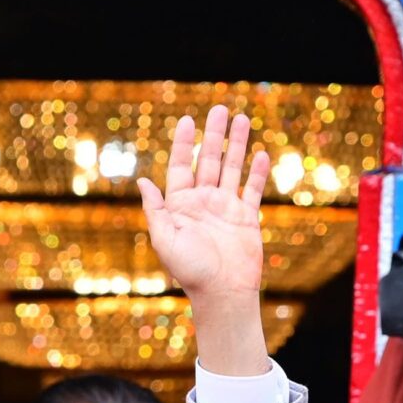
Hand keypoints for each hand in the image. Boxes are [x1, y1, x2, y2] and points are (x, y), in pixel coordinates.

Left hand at [139, 105, 269, 304]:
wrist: (222, 293)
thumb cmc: (190, 270)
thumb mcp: (164, 239)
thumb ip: (155, 209)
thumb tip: (143, 181)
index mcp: (179, 205)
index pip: (180, 166)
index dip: (183, 143)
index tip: (187, 120)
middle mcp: (202, 202)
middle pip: (208, 160)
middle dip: (214, 135)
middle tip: (220, 109)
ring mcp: (225, 208)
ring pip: (232, 168)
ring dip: (237, 145)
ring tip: (242, 119)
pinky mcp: (246, 218)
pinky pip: (252, 190)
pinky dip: (256, 172)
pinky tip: (260, 153)